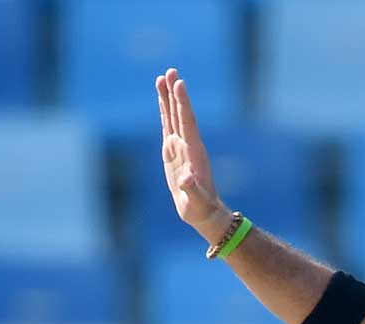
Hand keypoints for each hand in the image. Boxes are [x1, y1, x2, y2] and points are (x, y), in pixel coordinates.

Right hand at [156, 68, 231, 241]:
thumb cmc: (200, 208)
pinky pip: (168, 126)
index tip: (180, 85)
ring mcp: (181, 146)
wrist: (203, 211)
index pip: (188, 123)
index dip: (183, 104)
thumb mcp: (196, 200)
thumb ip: (190, 188)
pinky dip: (164, 111)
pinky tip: (161, 98)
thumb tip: (186, 178)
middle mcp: (188, 145)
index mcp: (194, 153)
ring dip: (168, 97)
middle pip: (180, 114)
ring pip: (173, 116)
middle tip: (171, 71)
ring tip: (163, 77)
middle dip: (175, 93)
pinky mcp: (173, 151)